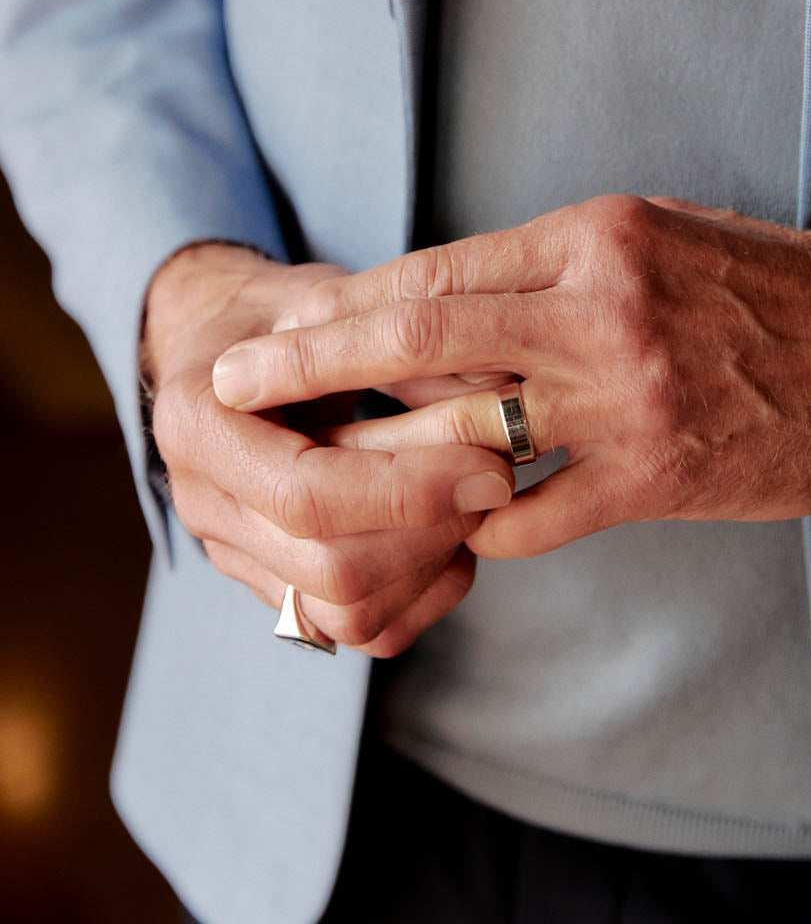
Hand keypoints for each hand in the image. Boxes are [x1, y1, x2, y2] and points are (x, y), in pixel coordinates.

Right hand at [144, 242, 513, 655]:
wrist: (230, 350)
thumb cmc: (283, 318)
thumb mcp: (325, 300)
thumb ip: (391, 348)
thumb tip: (490, 405)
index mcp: (199, 427)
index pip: (306, 495)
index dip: (409, 491)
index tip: (487, 465)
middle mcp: (205, 506)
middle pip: (332, 571)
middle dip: (432, 532)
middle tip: (494, 480)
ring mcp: (239, 554)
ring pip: (348, 615)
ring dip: (431, 565)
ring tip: (471, 502)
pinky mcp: (279, 583)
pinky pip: (362, 627)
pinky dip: (424, 591)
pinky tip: (450, 536)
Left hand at [211, 196, 810, 558]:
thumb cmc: (771, 290)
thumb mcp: (655, 243)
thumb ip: (554, 275)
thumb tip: (458, 313)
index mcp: (594, 238)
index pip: (437, 270)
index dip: (345, 305)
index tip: (280, 328)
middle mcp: (600, 309)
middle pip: (423, 331)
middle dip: (314, 360)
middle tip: (231, 383)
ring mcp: (626, 397)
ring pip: (466, 426)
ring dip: (383, 455)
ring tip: (314, 473)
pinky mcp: (660, 474)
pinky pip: (537, 510)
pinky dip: (483, 521)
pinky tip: (452, 530)